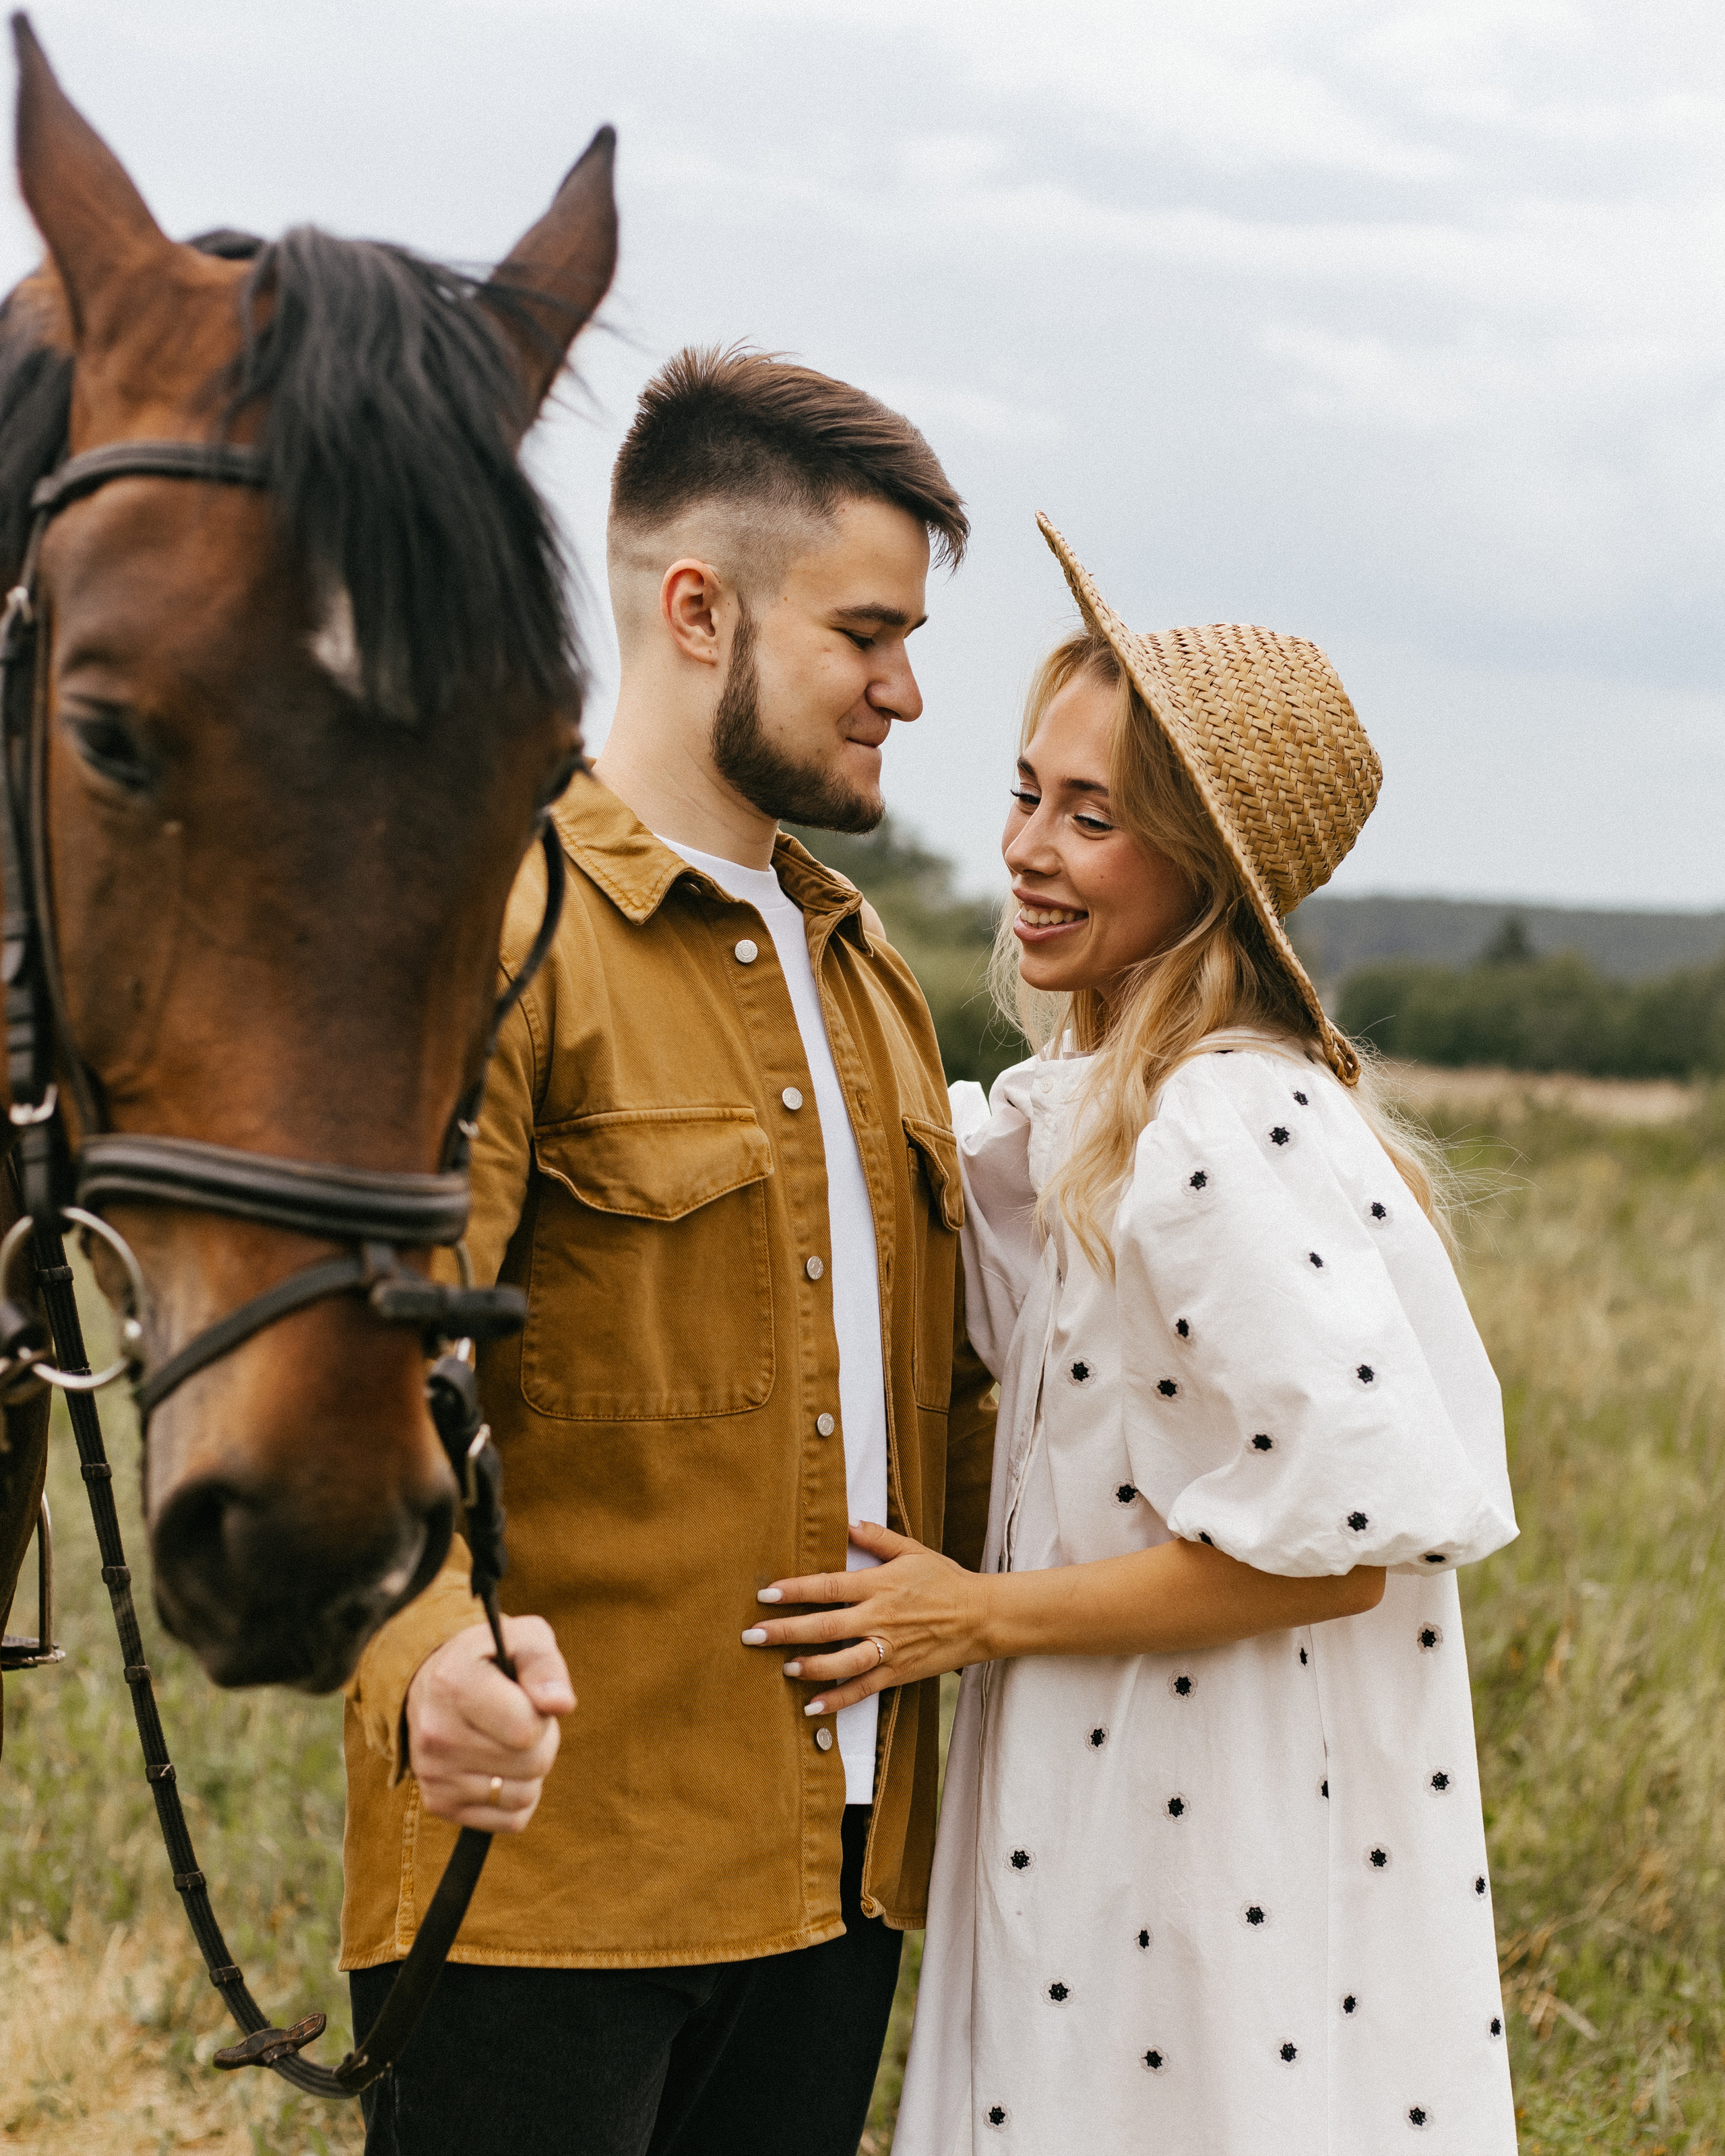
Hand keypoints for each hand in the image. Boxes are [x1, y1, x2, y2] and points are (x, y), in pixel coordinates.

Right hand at [404, 1616, 574, 1832]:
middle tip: (522, 1717)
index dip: (542, 1712)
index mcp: (453, 1684)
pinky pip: (511, 1820)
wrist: (434, 1682)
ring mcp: (434, 1773)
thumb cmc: (491, 1658)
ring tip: (508, 1740)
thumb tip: (561, 1704)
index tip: (527, 1696)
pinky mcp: (439, 1804)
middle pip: (532, 1763)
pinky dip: (517, 1797)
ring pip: (524, 1795)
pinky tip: (499, 1766)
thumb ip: (545, 1664)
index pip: (526, 1730)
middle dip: (542, 1740)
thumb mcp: (523, 1637)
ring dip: (531, 1770)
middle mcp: (436, 1733)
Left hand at [740, 1521, 988, 1714]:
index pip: (829, 1586)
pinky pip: (863, 1690)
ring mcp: (889, 1649)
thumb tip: (847, 1522)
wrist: (982, 1616)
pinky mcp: (898, 1672)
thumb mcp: (913, 1550)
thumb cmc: (945, 1580)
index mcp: (879, 1585)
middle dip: (786, 1631)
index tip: (766, 1594)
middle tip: (753, 1636)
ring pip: (843, 1663)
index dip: (796, 1591)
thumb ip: (877, 1538)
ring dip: (811, 1667)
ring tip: (784, 1667)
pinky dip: (838, 1700)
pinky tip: (812, 1706)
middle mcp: (880, 1618)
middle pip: (826, 1627)